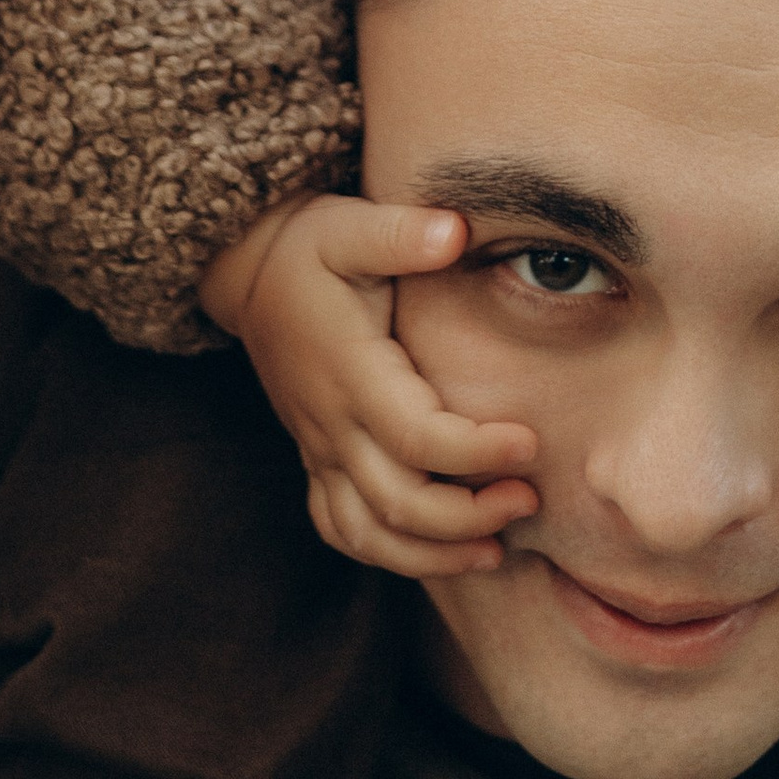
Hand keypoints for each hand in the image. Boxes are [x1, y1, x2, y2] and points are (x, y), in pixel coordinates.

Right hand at [202, 195, 538, 580]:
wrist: (248, 272)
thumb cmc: (311, 248)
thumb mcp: (350, 225)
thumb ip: (402, 232)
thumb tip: (456, 231)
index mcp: (350, 372)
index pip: (417, 437)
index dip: (477, 451)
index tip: (530, 441)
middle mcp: (332, 424)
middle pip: (399, 502)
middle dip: (469, 516)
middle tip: (529, 497)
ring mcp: (320, 449)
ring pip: (369, 534)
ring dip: (433, 554)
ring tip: (497, 545)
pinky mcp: (316, 460)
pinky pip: (343, 530)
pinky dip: (390, 553)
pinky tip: (441, 550)